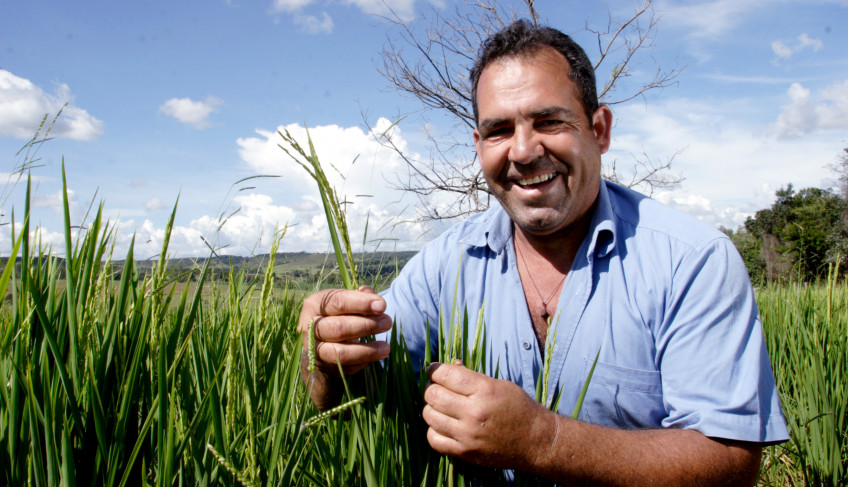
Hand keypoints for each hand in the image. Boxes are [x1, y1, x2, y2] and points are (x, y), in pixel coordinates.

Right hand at [298, 285, 391, 375]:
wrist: (320, 341)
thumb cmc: (338, 314)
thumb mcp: (345, 301)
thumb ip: (359, 296)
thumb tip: (372, 297)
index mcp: (314, 305)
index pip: (338, 302)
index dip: (361, 303)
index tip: (382, 305)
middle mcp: (310, 328)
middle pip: (339, 328)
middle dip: (367, 325)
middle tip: (387, 322)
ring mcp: (315, 350)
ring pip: (341, 353)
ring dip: (367, 351)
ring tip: (386, 347)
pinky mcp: (324, 367)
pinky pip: (346, 367)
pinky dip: (363, 362)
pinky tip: (375, 355)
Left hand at [422, 361, 554, 469]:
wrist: (535, 441)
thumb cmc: (518, 407)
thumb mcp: (499, 384)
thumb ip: (471, 376)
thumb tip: (448, 366)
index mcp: (485, 391)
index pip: (446, 375)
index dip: (434, 369)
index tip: (433, 369)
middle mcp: (474, 413)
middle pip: (433, 395)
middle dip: (431, 387)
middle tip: (437, 386)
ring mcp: (468, 435)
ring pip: (429, 416)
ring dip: (431, 407)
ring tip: (441, 405)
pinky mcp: (465, 453)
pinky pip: (434, 439)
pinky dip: (434, 429)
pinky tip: (443, 424)